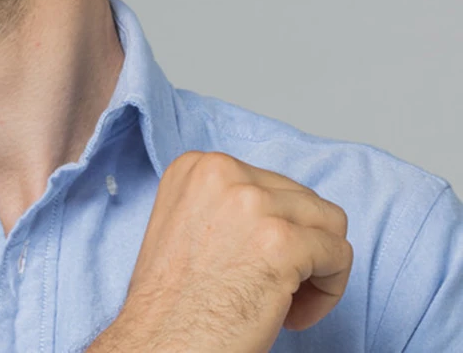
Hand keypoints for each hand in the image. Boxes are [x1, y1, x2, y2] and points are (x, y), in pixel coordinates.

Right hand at [111, 150, 352, 352]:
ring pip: (329, 224)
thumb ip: (224, 203)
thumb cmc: (172, 304)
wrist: (162, 344)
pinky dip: (327, 293)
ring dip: (316, 268)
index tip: (252, 265)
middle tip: (270, 289)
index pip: (270, 183)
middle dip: (299, 248)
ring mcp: (252, 203)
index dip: (272, 231)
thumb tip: (277, 209)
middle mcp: (222, 172)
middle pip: (304, 201)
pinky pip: (339, 256)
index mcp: (196, 166)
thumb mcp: (185, 225)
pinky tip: (291, 317)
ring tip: (285, 301)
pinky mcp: (282, 241)